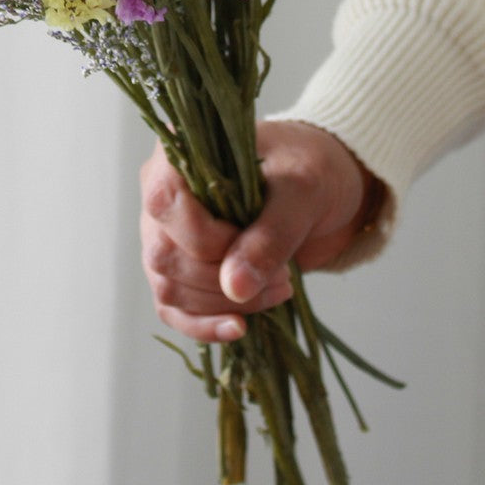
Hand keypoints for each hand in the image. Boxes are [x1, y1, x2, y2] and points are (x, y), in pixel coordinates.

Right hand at [139, 121, 377, 342]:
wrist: (323, 185)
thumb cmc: (309, 168)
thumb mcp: (301, 192)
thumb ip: (269, 235)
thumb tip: (234, 288)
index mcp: (178, 156)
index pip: (165, 207)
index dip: (209, 239)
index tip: (258, 239)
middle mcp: (161, 193)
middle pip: (163, 255)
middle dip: (223, 279)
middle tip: (282, 277)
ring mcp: (166, 233)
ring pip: (168, 287)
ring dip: (222, 303)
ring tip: (277, 288)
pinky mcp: (183, 267)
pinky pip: (173, 309)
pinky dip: (203, 326)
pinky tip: (238, 328)